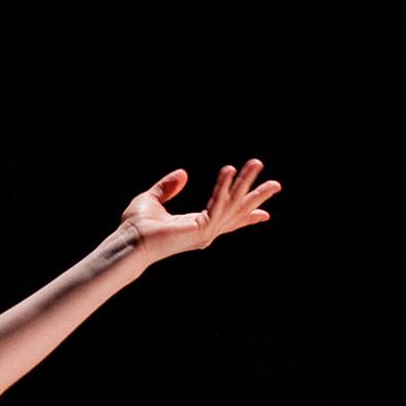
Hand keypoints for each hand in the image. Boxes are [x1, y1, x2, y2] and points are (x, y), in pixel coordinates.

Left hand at [120, 158, 280, 262]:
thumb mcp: (152, 200)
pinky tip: (229, 171)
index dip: (245, 215)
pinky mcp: (200, 230)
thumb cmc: (135, 227)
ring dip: (245, 182)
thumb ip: (168, 187)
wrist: (128, 242)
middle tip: (277, 184)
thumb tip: (183, 173)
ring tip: (256, 163)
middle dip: (256, 197)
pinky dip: (224, 187)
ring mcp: (204, 233)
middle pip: (236, 212)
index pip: (225, 218)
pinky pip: (217, 205)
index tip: (264, 213)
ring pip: (232, 205)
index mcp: (195, 225)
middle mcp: (204, 231)